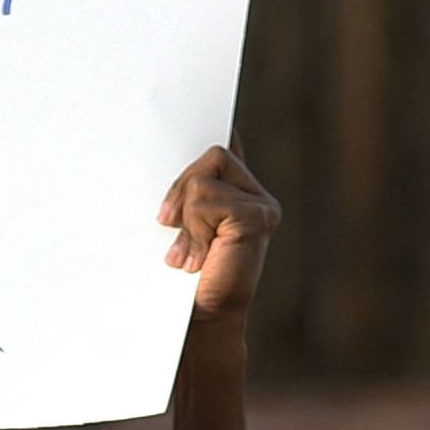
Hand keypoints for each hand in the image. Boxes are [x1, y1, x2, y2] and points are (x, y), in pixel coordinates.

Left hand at [158, 145, 280, 318]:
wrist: (202, 318)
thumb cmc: (188, 278)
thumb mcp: (183, 227)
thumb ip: (188, 194)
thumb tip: (183, 162)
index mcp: (242, 194)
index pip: (230, 149)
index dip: (225, 131)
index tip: (220, 111)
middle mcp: (257, 196)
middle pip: (214, 154)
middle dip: (181, 187)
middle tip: (166, 223)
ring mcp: (262, 206)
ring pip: (205, 178)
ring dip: (186, 215)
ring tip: (188, 252)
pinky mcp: (257, 218)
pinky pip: (207, 199)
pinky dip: (194, 228)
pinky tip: (199, 257)